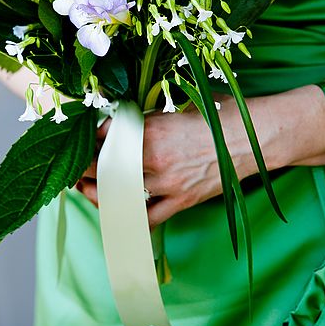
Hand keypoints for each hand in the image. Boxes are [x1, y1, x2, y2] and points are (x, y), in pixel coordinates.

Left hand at [76, 85, 324, 227]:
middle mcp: (155, 160)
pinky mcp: (182, 200)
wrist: (254, 137)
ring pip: (120, 196)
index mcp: (151, 130)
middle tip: (71, 168)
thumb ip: (148, 115)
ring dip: (97, 194)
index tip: (81, 139)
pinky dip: (129, 220)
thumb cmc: (218, 113)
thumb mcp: (179, 105)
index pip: (106, 138)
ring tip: (84, 190)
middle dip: (82, 169)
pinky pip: (148, 218)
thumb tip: (122, 119)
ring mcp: (168, 184)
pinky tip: (117, 215)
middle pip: (105, 168)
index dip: (89, 139)